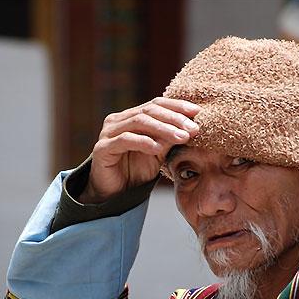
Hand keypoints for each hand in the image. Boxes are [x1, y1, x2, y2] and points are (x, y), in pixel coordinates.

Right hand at [80, 97, 200, 202]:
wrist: (115, 195)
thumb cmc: (136, 171)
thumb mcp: (158, 152)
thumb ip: (170, 138)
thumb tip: (192, 126)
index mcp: (131, 116)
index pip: (156, 104)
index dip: (177, 106)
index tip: (197, 112)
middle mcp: (118, 120)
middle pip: (149, 111)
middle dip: (174, 118)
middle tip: (193, 128)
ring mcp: (108, 132)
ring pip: (138, 123)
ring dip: (163, 129)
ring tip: (181, 137)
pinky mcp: (102, 148)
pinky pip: (124, 140)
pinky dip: (143, 142)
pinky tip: (158, 148)